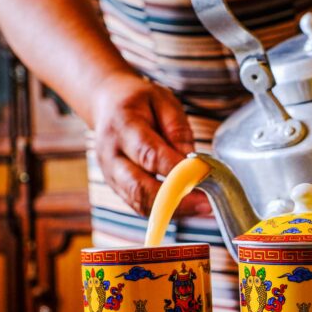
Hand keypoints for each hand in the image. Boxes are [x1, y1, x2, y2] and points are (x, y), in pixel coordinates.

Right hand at [91, 72, 208, 215]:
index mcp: (122, 126)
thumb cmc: (138, 101)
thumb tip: (192, 161)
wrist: (106, 103)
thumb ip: (178, 130)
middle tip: (206, 203)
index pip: (149, 155)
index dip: (177, 171)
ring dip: (173, 210)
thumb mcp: (163, 100)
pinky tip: (187, 206)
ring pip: (139, 202)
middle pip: (140, 187)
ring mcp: (110, 174)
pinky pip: (140, 205)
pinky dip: (164, 210)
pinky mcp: (116, 187)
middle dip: (175, 199)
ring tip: (201, 207)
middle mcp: (111, 155)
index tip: (204, 177)